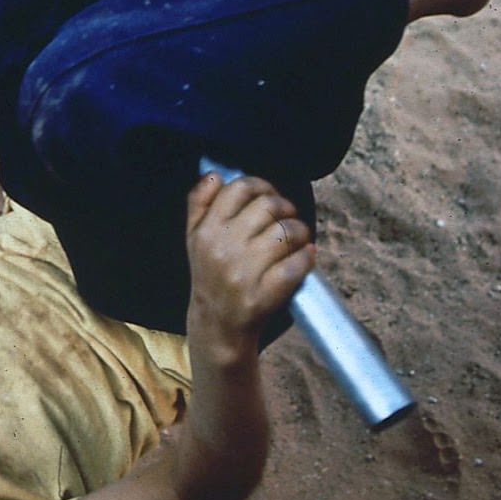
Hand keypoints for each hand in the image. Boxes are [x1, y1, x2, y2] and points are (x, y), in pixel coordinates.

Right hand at [185, 172, 313, 359]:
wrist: (217, 325)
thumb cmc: (209, 275)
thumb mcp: (194, 238)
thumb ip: (199, 202)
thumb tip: (214, 174)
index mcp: (206, 231)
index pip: (240, 188)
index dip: (262, 185)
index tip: (269, 195)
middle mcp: (224, 248)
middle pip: (269, 206)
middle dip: (286, 207)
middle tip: (287, 216)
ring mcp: (245, 272)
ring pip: (287, 232)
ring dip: (300, 231)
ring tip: (297, 238)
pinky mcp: (265, 294)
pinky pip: (298, 263)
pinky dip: (306, 256)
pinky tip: (304, 256)